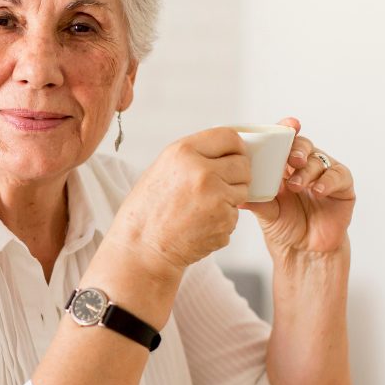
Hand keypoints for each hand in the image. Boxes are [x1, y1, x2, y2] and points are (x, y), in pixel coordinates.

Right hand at [108, 128, 250, 276]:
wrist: (142, 248)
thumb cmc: (148, 211)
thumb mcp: (163, 169)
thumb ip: (194, 156)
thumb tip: (224, 151)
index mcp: (184, 152)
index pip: (229, 137)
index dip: (236, 147)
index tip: (235, 155)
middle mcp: (202, 171)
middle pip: (243, 164)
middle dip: (236, 175)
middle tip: (218, 187)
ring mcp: (216, 197)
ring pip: (243, 190)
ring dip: (230, 199)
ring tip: (202, 208)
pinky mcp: (224, 220)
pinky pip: (235, 215)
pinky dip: (223, 221)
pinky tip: (200, 224)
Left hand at [244, 118, 354, 256]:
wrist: (304, 251)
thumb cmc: (284, 227)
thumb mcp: (266, 212)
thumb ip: (255, 199)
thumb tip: (235, 191)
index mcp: (283, 167)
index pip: (285, 142)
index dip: (287, 130)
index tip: (288, 125)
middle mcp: (305, 166)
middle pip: (303, 145)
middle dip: (297, 149)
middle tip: (291, 160)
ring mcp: (324, 175)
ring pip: (319, 160)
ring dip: (307, 170)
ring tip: (296, 186)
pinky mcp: (342, 187)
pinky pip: (338, 175)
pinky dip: (327, 181)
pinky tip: (317, 190)